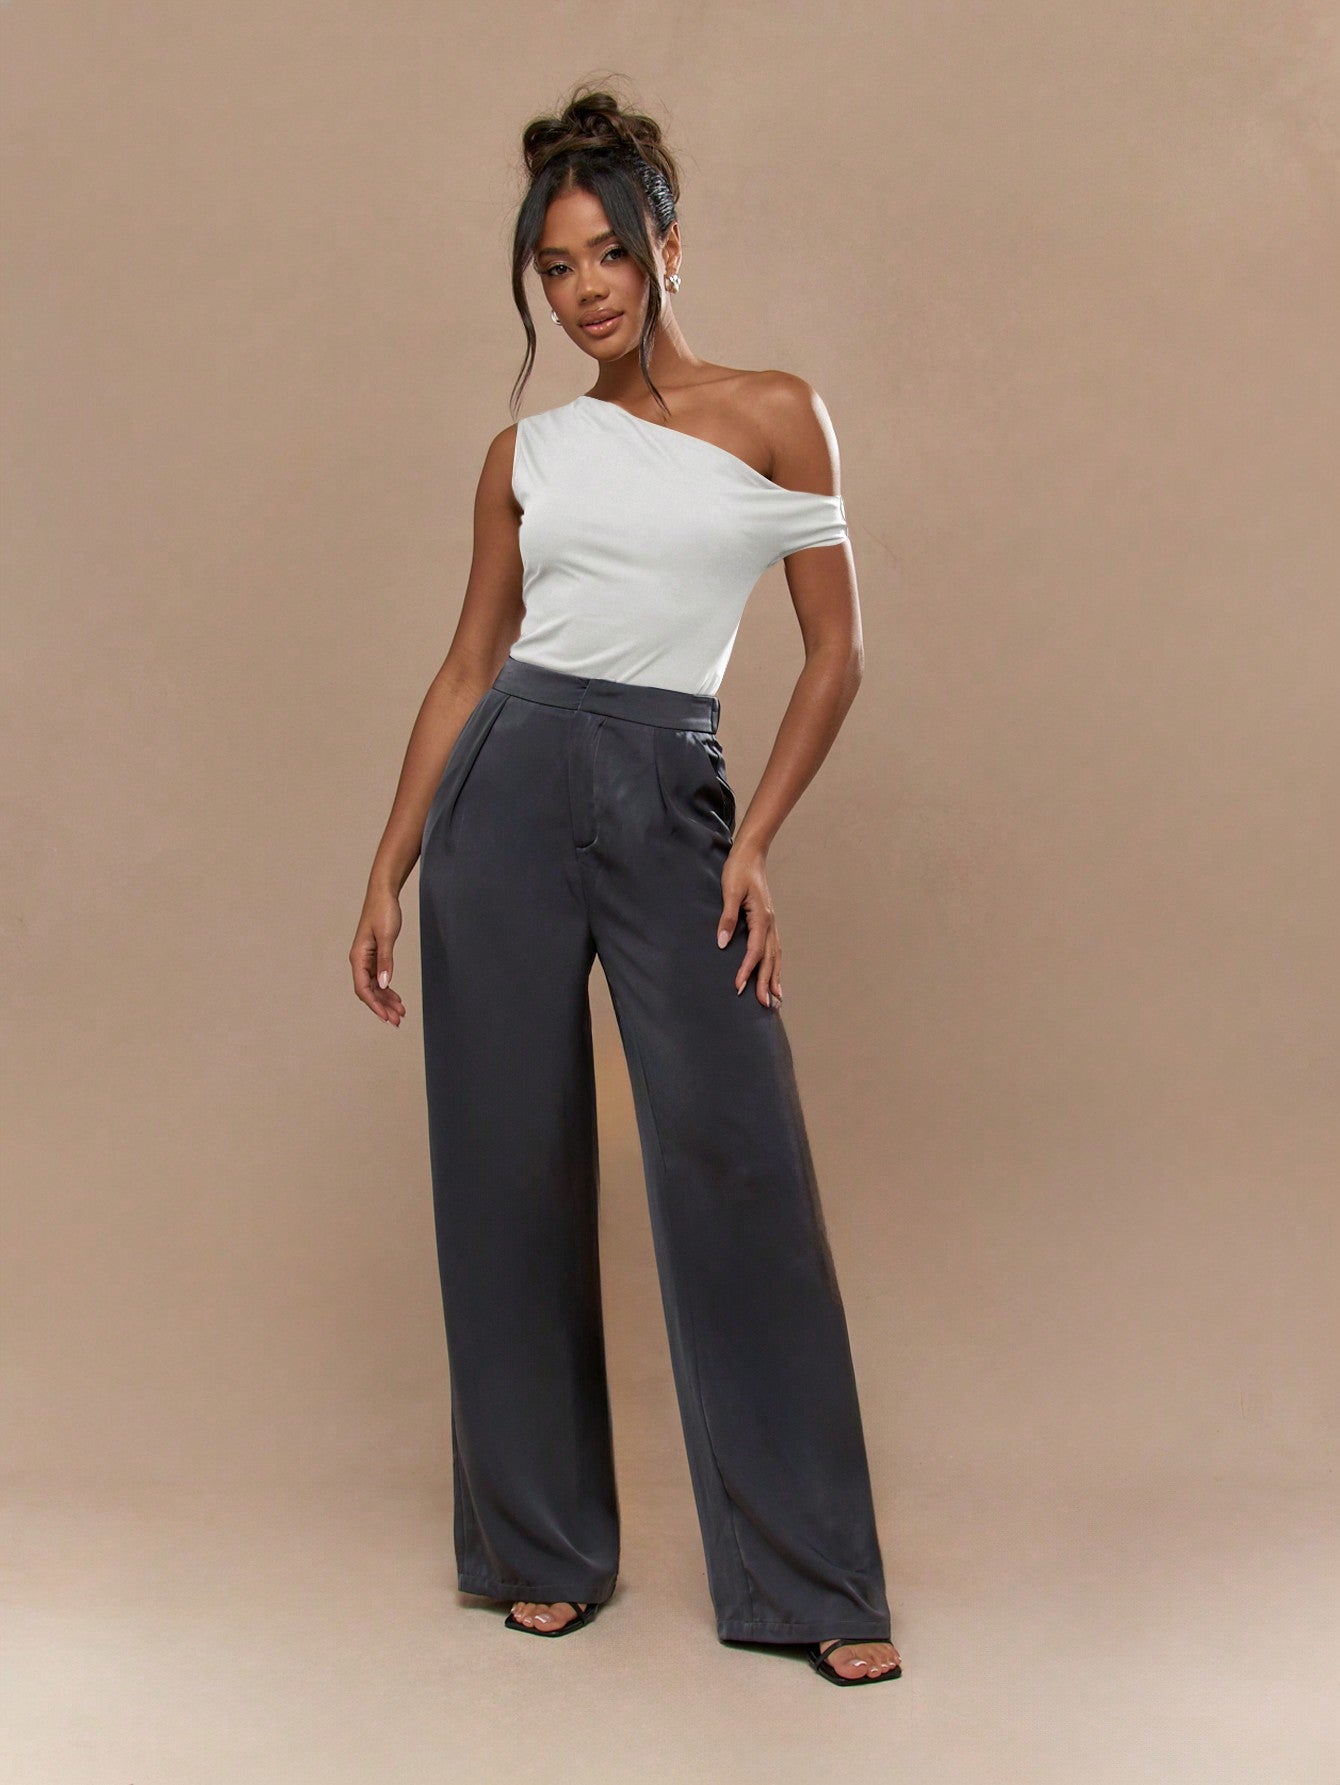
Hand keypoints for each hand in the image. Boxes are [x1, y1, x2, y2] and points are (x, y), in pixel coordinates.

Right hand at [350, 886, 406, 1024]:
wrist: (384, 894)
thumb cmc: (383, 911)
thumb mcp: (386, 936)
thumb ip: (385, 961)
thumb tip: (385, 984)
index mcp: (358, 957)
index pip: (363, 988)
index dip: (374, 1005)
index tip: (386, 1017)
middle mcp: (360, 961)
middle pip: (369, 991)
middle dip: (382, 1007)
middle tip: (397, 1021)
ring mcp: (367, 959)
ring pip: (375, 987)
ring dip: (387, 1001)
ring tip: (401, 1013)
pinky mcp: (375, 956)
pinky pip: (379, 978)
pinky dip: (388, 990)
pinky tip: (397, 998)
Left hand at [716, 837, 781, 1007]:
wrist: (751, 856)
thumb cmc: (738, 871)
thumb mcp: (728, 892)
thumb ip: (726, 918)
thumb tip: (722, 943)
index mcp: (761, 917)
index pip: (755, 951)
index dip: (747, 970)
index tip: (739, 987)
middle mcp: (770, 924)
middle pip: (769, 959)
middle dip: (766, 983)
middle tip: (764, 1005)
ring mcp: (771, 924)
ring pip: (775, 956)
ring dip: (774, 978)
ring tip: (775, 999)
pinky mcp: (767, 923)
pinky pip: (774, 949)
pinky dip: (775, 966)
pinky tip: (773, 976)